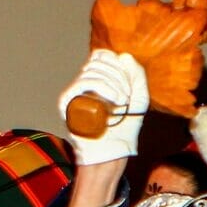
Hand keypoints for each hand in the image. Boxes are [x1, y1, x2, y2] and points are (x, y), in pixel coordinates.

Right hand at [59, 49, 149, 166]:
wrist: (113, 152)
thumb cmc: (125, 128)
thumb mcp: (139, 99)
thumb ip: (137, 75)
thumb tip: (123, 55)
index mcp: (97, 81)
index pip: (101, 56)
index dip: (117, 62)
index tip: (129, 84)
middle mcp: (82, 84)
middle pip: (98, 60)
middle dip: (120, 75)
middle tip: (127, 97)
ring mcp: (73, 92)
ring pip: (93, 70)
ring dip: (115, 84)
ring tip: (123, 102)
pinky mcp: (66, 102)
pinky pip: (85, 82)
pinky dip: (105, 87)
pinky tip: (116, 102)